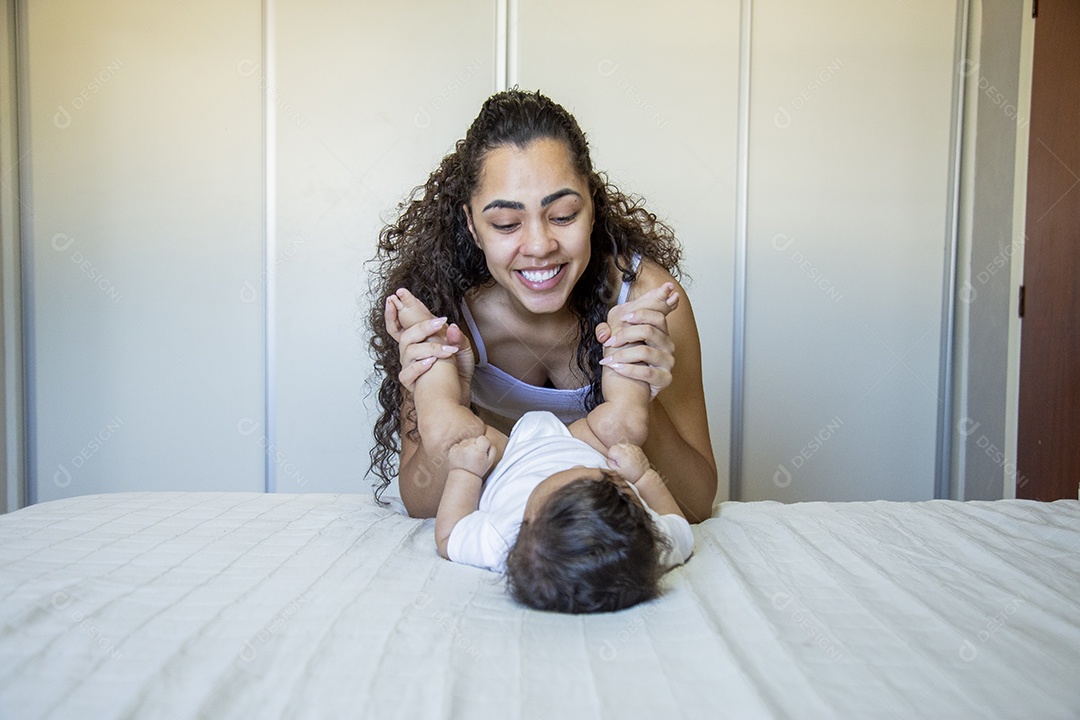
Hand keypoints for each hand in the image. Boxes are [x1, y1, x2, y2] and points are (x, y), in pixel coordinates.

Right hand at [384, 292, 474, 399]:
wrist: (456, 398)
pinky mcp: (411, 382)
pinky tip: (432, 362)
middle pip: (406, 335)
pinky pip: (408, 373)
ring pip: (409, 351)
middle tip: (440, 323)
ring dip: (430, 347)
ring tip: (447, 351)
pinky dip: (420, 367)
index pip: (405, 322)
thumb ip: (458, 337)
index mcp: (420, 341)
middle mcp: (411, 353)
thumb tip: (452, 327)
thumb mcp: (463, 350)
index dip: (399, 309)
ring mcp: (409, 366)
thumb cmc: (457, 374)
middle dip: (422, 326)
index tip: (397, 294)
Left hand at [448, 435, 495, 476]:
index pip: (483, 438)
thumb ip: (492, 449)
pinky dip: (460, 449)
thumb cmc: (478, 470)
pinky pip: (458, 445)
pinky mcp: (452, 450)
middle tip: (475, 456)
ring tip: (468, 457)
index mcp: (479, 450)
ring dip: (467, 447)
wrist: (464, 478)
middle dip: (475, 445)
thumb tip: (489, 442)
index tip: (482, 450)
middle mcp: (468, 447)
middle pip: (474, 439)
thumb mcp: (490, 461)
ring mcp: (459, 448)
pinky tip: (462, 457)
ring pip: (466, 441)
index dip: (484, 443)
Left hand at [596, 282, 678, 397]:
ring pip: (645, 351)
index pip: (658, 315)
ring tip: (608, 360)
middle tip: (609, 343)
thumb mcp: (616, 340)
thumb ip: (609, 329)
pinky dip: (628, 369)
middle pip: (649, 330)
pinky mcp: (665, 379)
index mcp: (659, 332)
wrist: (628, 391)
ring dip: (622, 355)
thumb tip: (604, 331)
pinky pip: (646, 373)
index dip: (641, 313)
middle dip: (625, 334)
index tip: (622, 318)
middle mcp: (667, 345)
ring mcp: (668, 362)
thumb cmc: (623, 361)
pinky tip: (616, 369)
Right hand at [606, 442, 651, 483]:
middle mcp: (628, 449)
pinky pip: (629, 446)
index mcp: (622, 455)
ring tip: (625, 459)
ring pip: (623, 445)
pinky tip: (629, 457)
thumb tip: (608, 459)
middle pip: (616, 445)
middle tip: (620, 461)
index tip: (615, 461)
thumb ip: (610, 463)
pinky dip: (628, 450)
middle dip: (616, 452)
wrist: (643, 476)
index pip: (611, 449)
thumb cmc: (630, 475)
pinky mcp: (638, 448)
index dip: (611, 456)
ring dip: (622, 450)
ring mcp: (634, 448)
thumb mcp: (617, 472)